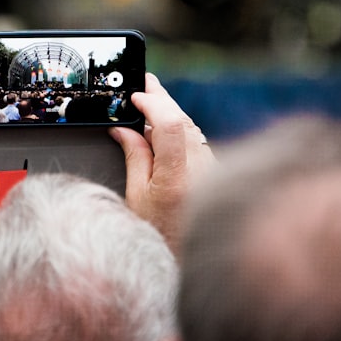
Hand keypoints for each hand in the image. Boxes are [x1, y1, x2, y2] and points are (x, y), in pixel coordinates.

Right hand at [110, 72, 215, 252]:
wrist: (191, 257)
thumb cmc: (159, 233)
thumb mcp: (136, 196)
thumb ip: (134, 157)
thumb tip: (124, 129)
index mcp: (177, 177)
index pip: (170, 125)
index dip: (153, 104)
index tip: (135, 96)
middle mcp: (200, 170)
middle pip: (183, 120)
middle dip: (161, 99)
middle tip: (144, 83)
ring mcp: (212, 169)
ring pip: (192, 127)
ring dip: (171, 111)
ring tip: (150, 99)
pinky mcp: (215, 170)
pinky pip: (198, 139)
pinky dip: (181, 127)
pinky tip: (166, 126)